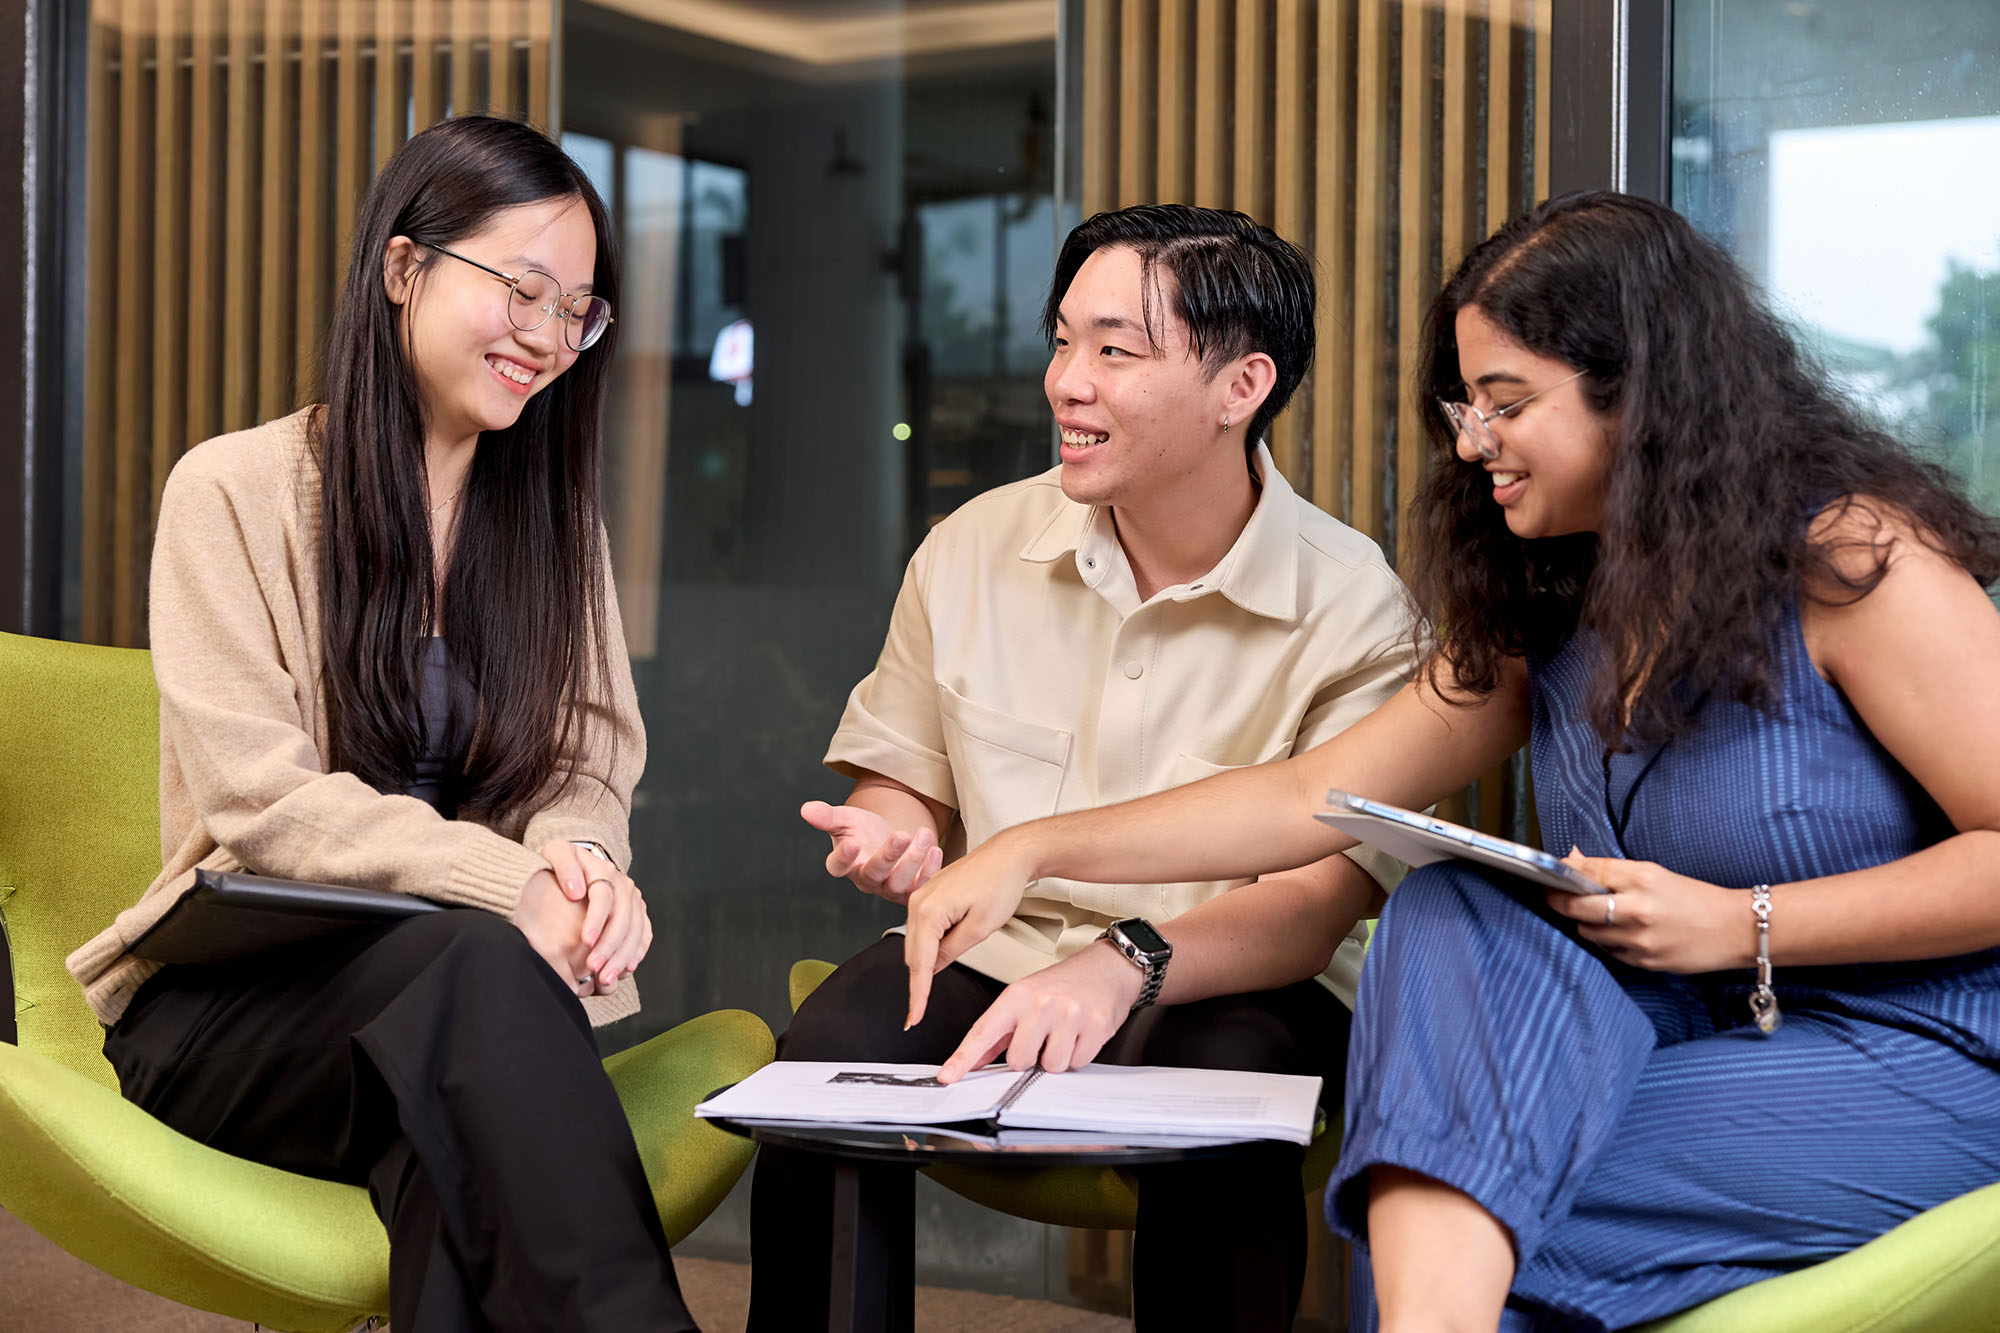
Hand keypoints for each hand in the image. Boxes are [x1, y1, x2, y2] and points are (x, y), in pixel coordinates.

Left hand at [521, 840, 653, 994]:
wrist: (576, 865)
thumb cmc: (560, 863)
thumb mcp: (555, 854)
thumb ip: (564, 866)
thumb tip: (577, 891)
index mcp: (604, 869)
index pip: (604, 896)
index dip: (597, 920)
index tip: (585, 941)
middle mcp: (624, 885)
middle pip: (624, 918)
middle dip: (610, 946)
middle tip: (594, 968)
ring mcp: (634, 901)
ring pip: (636, 931)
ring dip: (623, 956)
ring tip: (606, 978)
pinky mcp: (638, 914)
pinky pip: (643, 935)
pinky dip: (636, 953)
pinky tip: (625, 970)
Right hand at [800, 800, 942, 903]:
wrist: (887, 837)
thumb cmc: (863, 830)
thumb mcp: (845, 819)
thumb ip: (827, 816)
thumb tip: (805, 809)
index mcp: (846, 865)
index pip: (838, 866)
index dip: (844, 857)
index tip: (852, 842)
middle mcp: (866, 880)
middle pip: (874, 874)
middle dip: (889, 855)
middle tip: (901, 834)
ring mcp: (889, 887)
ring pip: (899, 882)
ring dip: (914, 859)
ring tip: (924, 834)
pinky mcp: (910, 889)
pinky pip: (920, 887)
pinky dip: (930, 871)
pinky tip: (935, 850)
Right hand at [903, 833, 1037, 1027]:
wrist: (1010, 853)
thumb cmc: (1001, 884)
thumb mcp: (981, 928)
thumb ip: (951, 951)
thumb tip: (933, 967)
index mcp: (928, 911)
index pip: (919, 964)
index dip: (917, 995)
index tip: (914, 1018)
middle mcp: (918, 901)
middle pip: (912, 953)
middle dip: (919, 981)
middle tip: (921, 1011)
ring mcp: (922, 895)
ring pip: (916, 940)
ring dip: (925, 962)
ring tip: (932, 987)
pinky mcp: (930, 893)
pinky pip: (923, 926)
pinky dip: (929, 944)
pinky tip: (941, 954)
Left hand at [936, 942, 1141, 1082]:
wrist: (1106, 968)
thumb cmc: (1064, 983)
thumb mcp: (1025, 997)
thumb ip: (998, 1032)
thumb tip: (975, 1059)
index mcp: (1017, 996)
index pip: (983, 1032)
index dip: (963, 1058)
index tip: (948, 1076)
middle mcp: (1040, 1003)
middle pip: (1019, 1060)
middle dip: (1031, 1057)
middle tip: (1043, 1037)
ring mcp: (1068, 1014)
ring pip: (1051, 1066)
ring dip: (1057, 1057)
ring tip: (1064, 1033)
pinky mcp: (1094, 1025)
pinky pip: (1077, 1062)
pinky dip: (1078, 1054)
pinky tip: (1080, 1033)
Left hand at [1545, 849, 1751, 973]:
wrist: (1735, 929)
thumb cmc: (1695, 898)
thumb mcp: (1654, 873)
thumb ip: (1610, 869)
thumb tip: (1572, 858)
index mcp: (1642, 878)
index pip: (1586, 872)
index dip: (1562, 873)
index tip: (1551, 875)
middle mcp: (1638, 909)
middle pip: (1575, 907)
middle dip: (1560, 902)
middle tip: (1556, 897)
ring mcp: (1640, 940)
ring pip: (1588, 932)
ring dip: (1586, 923)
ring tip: (1601, 915)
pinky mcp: (1644, 962)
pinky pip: (1609, 951)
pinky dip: (1608, 941)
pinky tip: (1623, 933)